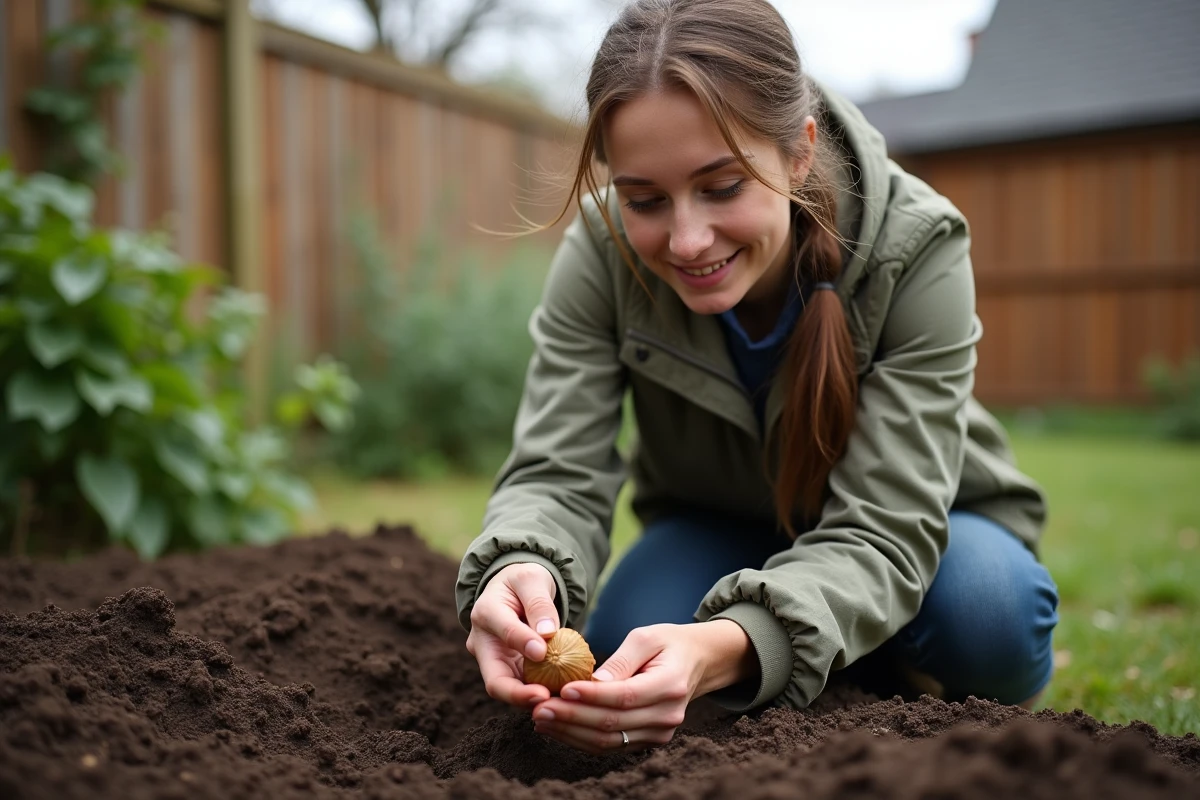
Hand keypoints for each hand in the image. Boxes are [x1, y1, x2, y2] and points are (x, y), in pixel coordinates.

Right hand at [465, 562, 560, 706]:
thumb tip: (547, 634)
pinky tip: (563, 697)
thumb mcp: (531, 579)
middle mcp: (483, 644)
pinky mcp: (509, 671)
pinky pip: (523, 688)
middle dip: (519, 695)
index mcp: (486, 613)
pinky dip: (542, 694)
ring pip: (509, 690)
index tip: (544, 652)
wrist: (513, 590)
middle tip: (546, 699)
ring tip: (560, 702)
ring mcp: (494, 662)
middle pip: (494, 679)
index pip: (504, 631)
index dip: (522, 643)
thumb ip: (538, 603)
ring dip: (533, 700)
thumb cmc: (523, 581)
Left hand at [531, 620, 754, 753]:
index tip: (562, 689)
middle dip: (572, 717)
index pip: (625, 696)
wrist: (697, 662)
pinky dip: (581, 738)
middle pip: (614, 723)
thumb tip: (594, 680)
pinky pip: (612, 745)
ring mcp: (660, 733)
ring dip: (571, 732)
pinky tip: (557, 728)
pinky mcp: (648, 740)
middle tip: (539, 707)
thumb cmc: (668, 643)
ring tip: (540, 719)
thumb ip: (622, 658)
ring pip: (609, 741)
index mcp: (670, 685)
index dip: (591, 696)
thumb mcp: (646, 636)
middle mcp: (668, 715)